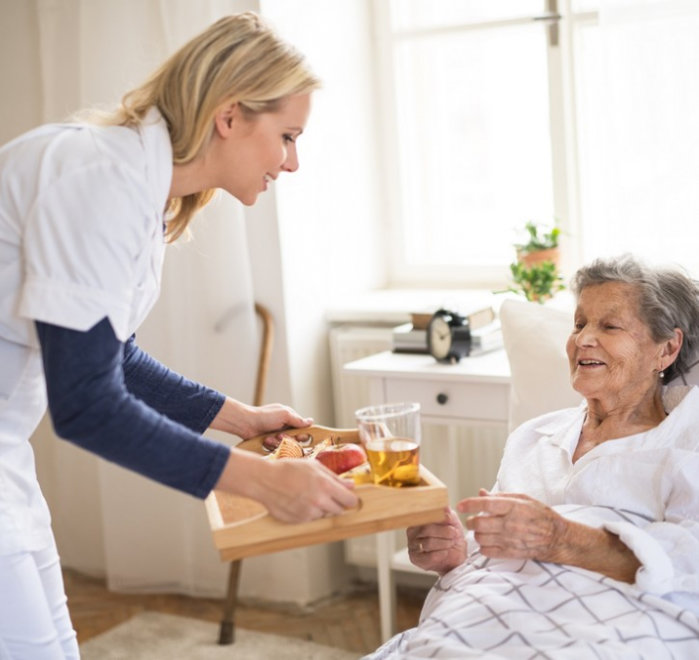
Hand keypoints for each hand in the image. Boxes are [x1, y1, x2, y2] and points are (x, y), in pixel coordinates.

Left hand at [209, 398, 312, 439]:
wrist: (246, 423)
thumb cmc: (265, 416)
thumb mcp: (284, 414)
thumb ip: (298, 420)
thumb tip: (311, 421)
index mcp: (290, 419)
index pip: (303, 430)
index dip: (302, 435)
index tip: (298, 437)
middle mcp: (285, 427)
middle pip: (295, 440)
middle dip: (288, 439)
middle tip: (280, 435)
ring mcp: (277, 435)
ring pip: (285, 445)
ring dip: (277, 442)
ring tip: (269, 437)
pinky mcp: (269, 443)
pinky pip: (276, 449)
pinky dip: (270, 445)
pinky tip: (265, 440)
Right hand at [216, 448, 357, 523]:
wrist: (265, 480)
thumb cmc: (289, 469)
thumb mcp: (314, 467)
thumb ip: (335, 478)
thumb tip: (351, 485)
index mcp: (326, 486)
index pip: (350, 501)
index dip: (350, 498)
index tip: (348, 496)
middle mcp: (319, 502)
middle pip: (339, 511)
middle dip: (336, 503)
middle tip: (325, 494)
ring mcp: (309, 514)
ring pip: (324, 515)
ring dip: (321, 508)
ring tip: (307, 495)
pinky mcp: (299, 522)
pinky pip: (311, 520)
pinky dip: (308, 513)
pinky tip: (299, 501)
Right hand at [406, 508, 466, 575]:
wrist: (456, 554)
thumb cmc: (452, 536)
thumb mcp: (452, 522)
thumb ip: (448, 513)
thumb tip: (444, 507)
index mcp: (418, 519)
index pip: (425, 516)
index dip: (439, 519)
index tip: (451, 521)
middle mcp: (412, 531)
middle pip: (426, 529)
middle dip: (444, 532)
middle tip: (454, 534)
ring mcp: (412, 545)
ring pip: (427, 543)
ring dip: (444, 543)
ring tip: (451, 543)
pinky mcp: (415, 558)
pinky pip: (428, 557)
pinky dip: (440, 554)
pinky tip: (445, 552)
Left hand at [458, 489, 567, 561]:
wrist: (557, 537)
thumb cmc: (540, 514)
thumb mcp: (523, 499)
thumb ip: (500, 496)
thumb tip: (481, 492)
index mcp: (513, 507)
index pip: (485, 505)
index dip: (470, 504)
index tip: (460, 505)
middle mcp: (510, 524)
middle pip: (479, 524)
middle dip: (471, 521)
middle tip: (472, 520)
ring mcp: (510, 540)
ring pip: (481, 538)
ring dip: (477, 534)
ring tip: (481, 531)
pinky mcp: (511, 553)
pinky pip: (488, 552)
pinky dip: (483, 547)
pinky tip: (488, 542)